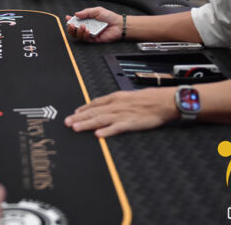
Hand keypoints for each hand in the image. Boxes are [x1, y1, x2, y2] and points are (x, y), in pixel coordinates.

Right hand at [64, 7, 121, 42]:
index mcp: (86, 20)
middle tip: (71, 25)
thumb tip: (76, 14)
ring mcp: (90, 34)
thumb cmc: (109, 17)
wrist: (119, 24)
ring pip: (79, 36)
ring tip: (82, 26)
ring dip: (78, 32)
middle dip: (71, 28)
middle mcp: (87, 27)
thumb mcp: (97, 10)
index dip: (70, 20)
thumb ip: (86, 12)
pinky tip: (87, 31)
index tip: (67, 18)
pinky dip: (85, 35)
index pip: (75, 21)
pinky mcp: (94, 40)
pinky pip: (86, 39)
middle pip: (74, 30)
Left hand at [64, 87, 178, 137]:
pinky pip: (116, 128)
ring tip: (75, 128)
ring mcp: (122, 114)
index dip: (83, 108)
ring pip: (100, 119)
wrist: (164, 101)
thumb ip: (117, 101)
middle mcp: (116, 105)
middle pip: (93, 112)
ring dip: (86, 124)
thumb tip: (106, 105)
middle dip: (78, 117)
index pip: (95, 103)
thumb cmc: (150, 98)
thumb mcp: (129, 96)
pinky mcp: (131, 123)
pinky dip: (106, 131)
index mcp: (116, 98)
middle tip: (66, 122)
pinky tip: (97, 135)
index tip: (73, 113)